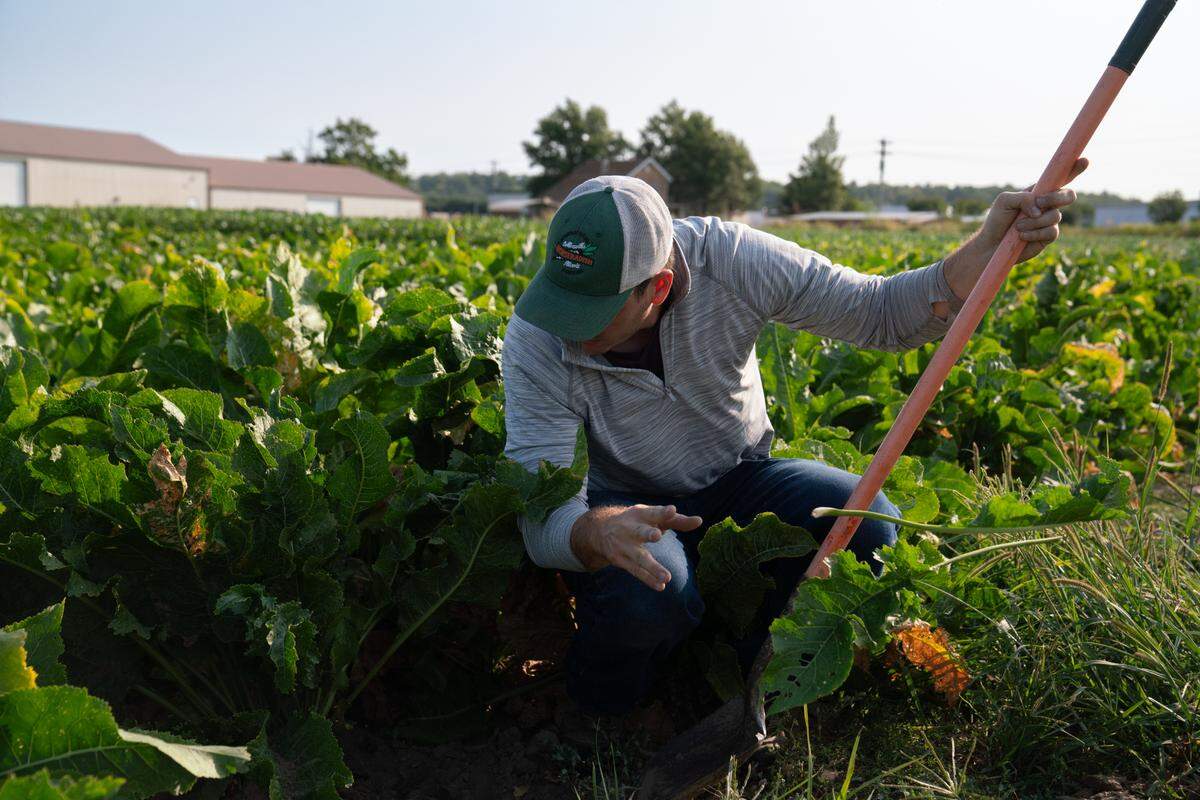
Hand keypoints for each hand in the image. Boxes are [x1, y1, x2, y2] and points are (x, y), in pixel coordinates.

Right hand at [570, 504, 702, 590]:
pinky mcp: (620, 561)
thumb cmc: (636, 521)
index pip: (653, 513)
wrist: (600, 530)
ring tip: (666, 577)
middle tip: (657, 535)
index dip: (662, 513)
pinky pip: (636, 571)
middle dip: (647, 533)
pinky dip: (648, 579)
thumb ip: (676, 520)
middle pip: (640, 531)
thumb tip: (699, 521)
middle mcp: (630, 529)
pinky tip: (661, 586)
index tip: (672, 511)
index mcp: (640, 514)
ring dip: (652, 567)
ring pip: (639, 557)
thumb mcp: (652, 516)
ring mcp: (624, 546)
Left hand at [977, 157, 1088, 263]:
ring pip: (1055, 216)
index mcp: (1039, 191)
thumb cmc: (998, 219)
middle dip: (1056, 198)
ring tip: (1017, 226)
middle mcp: (1048, 204)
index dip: (1074, 169)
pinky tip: (1022, 236)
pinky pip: (1051, 232)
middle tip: (1039, 203)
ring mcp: (1050, 220)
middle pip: (1068, 195)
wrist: (992, 243)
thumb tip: (1039, 209)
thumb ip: (1023, 198)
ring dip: (1034, 221)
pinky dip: (1035, 233)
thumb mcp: (1004, 201)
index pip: (1060, 178)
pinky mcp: (1048, 236)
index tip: (1084, 160)